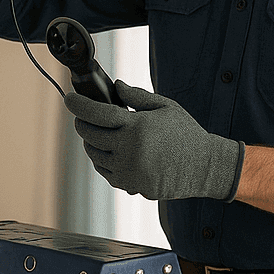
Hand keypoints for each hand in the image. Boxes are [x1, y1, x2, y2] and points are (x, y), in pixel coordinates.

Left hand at [64, 82, 244, 201]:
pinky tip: (111, 152)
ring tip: (97, 134)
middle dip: (82, 123)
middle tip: (82, 116)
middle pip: (90, 135)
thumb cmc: (186, 134)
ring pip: (95, 156)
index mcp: (137, 127)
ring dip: (91, 143)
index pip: (97, 114)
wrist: (205, 167)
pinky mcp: (132, 186)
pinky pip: (106, 173)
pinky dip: (103, 161)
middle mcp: (130, 151)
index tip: (69, 99)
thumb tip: (115, 87)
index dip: (79, 105)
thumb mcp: (165, 107)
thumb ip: (137, 96)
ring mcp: (129, 171)